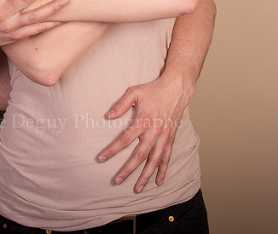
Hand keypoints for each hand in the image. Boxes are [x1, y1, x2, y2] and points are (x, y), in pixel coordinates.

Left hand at [97, 74, 191, 192]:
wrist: (176, 89)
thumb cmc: (153, 90)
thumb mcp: (134, 92)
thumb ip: (121, 104)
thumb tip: (108, 116)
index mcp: (143, 120)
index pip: (125, 139)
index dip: (112, 150)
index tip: (101, 158)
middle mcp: (154, 131)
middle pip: (140, 155)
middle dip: (128, 169)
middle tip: (117, 180)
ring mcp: (164, 136)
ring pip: (154, 160)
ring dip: (146, 175)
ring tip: (138, 188)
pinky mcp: (170, 138)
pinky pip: (167, 157)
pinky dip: (163, 170)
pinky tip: (159, 182)